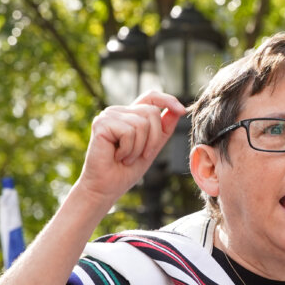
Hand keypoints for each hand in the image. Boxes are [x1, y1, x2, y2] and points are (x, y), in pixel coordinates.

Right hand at [77, 90, 186, 204]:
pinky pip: (129, 132)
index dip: (167, 99)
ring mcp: (108, 116)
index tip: (182, 110)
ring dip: (139, 148)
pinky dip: (128, 150)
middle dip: (153, 138)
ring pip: (142, 123)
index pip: (151, 96)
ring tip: (126, 158)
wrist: (105, 188)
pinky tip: (117, 157)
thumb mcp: (152, 148)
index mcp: (130, 115)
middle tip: (141, 155)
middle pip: (151, 112)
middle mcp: (118, 112)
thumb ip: (163, 129)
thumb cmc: (125, 171)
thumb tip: (179, 110)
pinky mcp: (101, 123)